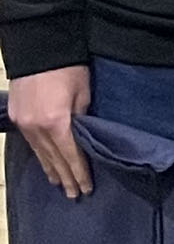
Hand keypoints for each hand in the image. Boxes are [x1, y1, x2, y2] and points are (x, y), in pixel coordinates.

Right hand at [8, 63, 92, 198]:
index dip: (79, 173)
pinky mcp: (17, 117)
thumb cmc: (69, 69)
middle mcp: (37, 128)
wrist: (38, 48)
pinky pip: (30, 144)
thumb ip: (82, 120)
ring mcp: (24, 124)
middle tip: (76, 195)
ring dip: (51, 170)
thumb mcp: (84, 94)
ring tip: (61, 185)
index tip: (87, 188)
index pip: (71, 155)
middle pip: (54, 159)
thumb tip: (83, 138)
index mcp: (57, 123)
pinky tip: (45, 165)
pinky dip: (39, 156)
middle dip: (66, 177)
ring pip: (39, 153)